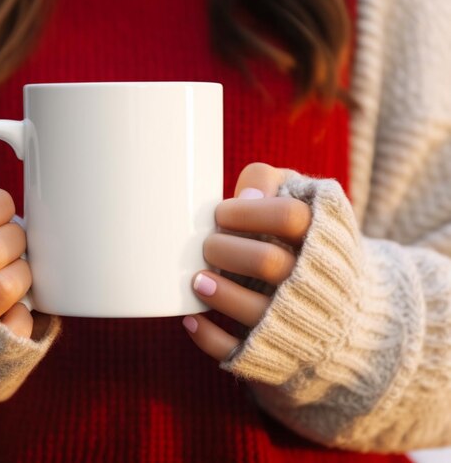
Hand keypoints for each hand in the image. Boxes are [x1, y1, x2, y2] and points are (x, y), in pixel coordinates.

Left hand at [182, 162, 311, 360]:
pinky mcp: (278, 353)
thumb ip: (272, 182)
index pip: (288, 215)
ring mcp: (298, 321)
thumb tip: (245, 196)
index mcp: (323, 237)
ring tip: (197, 279)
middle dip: (226, 250)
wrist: (346, 306)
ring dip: (219, 293)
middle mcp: (315, 280)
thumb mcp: (300, 199)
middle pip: (268, 261)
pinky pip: (240, 352)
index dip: (247, 211)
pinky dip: (210, 337)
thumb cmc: (305, 239)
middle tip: (208, 245)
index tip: (222, 212)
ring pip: (256, 312)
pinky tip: (190, 318)